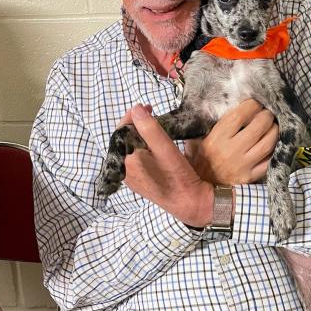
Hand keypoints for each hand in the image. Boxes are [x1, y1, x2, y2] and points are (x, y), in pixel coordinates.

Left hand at [121, 105, 213, 227]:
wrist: (190, 203)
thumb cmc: (179, 177)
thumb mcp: (166, 149)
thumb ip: (149, 128)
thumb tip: (136, 109)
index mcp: (126, 161)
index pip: (121, 131)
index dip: (132, 116)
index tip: (146, 106)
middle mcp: (124, 171)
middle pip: (124, 140)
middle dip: (136, 124)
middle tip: (152, 113)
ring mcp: (130, 178)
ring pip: (129, 149)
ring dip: (139, 135)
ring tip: (154, 126)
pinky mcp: (138, 182)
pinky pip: (134, 159)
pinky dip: (142, 147)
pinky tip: (153, 144)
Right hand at [185, 99, 277, 184]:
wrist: (197, 190)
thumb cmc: (198, 160)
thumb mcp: (197, 140)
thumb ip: (207, 124)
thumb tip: (219, 105)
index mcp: (216, 139)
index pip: (239, 116)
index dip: (251, 106)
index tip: (255, 102)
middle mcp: (230, 151)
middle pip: (257, 128)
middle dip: (266, 116)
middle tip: (267, 112)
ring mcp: (242, 166)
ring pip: (267, 144)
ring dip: (274, 131)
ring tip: (273, 125)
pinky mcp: (250, 178)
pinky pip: (269, 162)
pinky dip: (275, 151)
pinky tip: (274, 144)